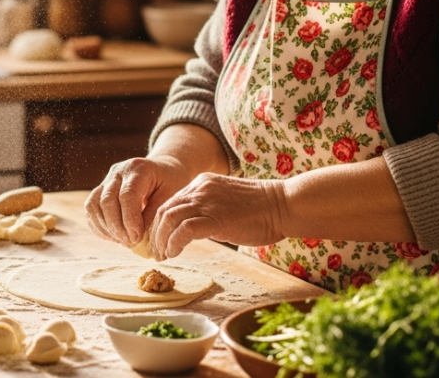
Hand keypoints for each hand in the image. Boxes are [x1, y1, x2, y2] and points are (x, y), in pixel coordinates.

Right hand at [85, 156, 192, 247]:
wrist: (162, 169)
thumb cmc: (169, 182)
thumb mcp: (170, 195)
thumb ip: (154, 214)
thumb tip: (139, 237)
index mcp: (138, 169)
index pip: (127, 195)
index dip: (129, 220)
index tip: (137, 238)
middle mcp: (118, 172)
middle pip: (107, 201)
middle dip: (117, 227)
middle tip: (131, 243)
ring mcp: (106, 180)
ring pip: (94, 205)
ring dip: (106, 228)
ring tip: (123, 241)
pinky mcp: (100, 190)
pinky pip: (91, 209)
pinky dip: (99, 225)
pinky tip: (113, 236)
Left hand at [148, 173, 287, 259]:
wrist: (282, 205)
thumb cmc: (261, 210)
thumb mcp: (226, 202)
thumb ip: (208, 210)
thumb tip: (192, 229)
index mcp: (202, 183)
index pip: (171, 202)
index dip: (161, 222)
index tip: (159, 239)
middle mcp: (200, 189)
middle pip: (165, 210)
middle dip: (156, 233)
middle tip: (155, 251)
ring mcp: (206, 202)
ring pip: (169, 219)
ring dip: (162, 240)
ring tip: (163, 255)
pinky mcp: (214, 218)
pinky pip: (184, 230)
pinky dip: (174, 243)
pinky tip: (175, 253)